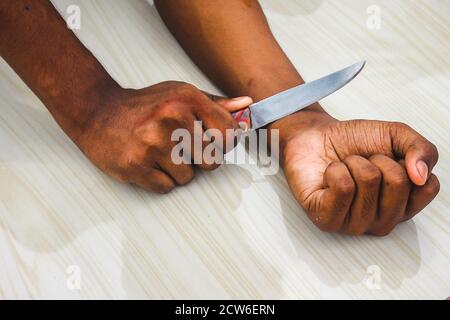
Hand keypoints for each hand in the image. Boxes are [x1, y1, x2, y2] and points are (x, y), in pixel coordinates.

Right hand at [75, 81, 251, 192]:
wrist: (96, 112)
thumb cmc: (145, 105)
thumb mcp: (181, 94)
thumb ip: (216, 104)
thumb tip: (248, 106)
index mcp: (187, 100)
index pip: (229, 135)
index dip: (223, 144)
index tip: (210, 141)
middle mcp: (171, 119)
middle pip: (212, 162)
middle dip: (199, 160)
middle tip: (179, 147)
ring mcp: (152, 144)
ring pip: (188, 178)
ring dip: (177, 171)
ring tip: (158, 152)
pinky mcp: (135, 166)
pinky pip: (166, 187)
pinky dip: (159, 180)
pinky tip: (146, 162)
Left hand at [270, 107, 439, 235]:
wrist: (315, 137)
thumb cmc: (354, 143)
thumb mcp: (397, 136)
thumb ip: (422, 150)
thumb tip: (422, 175)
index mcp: (404, 206)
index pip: (427, 188)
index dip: (405, 161)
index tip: (387, 159)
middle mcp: (382, 221)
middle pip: (397, 183)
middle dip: (377, 160)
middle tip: (361, 162)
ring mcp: (355, 225)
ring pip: (367, 182)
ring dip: (353, 163)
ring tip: (344, 168)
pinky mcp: (327, 220)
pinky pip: (342, 188)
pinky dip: (335, 170)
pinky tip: (329, 175)